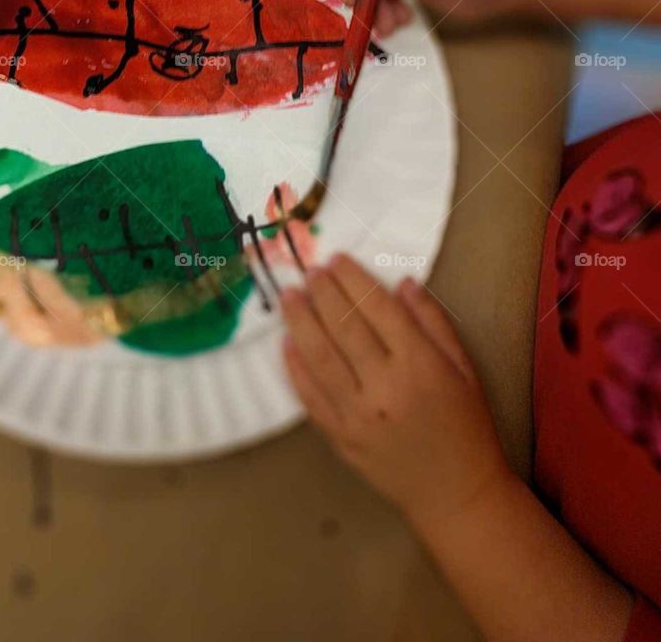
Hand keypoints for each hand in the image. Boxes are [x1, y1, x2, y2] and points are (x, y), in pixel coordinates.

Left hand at [282, 253, 511, 529]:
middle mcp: (385, 386)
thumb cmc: (467, 427)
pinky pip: (311, 397)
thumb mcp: (464, 369)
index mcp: (420, 365)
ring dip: (300, 322)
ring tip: (289, 296)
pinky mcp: (341, 438)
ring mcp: (359, 415)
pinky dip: (296, 368)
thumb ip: (433, 322)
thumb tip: (401, 283)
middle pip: (344, 327)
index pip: (378, 308)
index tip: (336, 259)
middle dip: (323, 292)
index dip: (354, 280)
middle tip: (309, 269)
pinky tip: (287, 344)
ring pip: (320, 357)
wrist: (456, 495)